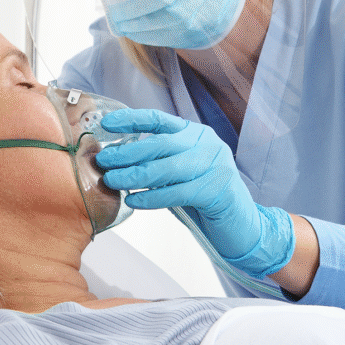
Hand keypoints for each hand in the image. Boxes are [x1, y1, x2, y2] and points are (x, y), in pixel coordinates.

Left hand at [95, 108, 293, 277]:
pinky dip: (152, 197)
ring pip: (166, 168)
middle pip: (159, 143)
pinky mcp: (216, 190)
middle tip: (103, 160)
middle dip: (127, 152)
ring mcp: (214, 166)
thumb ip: (157, 161)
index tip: (107, 124)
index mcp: (195, 134)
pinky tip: (134, 202)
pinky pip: (177, 193)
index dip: (132, 119)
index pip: (159, 120)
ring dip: (134, 175)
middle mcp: (206, 144)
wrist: (241, 224)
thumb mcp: (180, 171)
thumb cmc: (203, 197)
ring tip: (113, 181)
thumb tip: (116, 158)